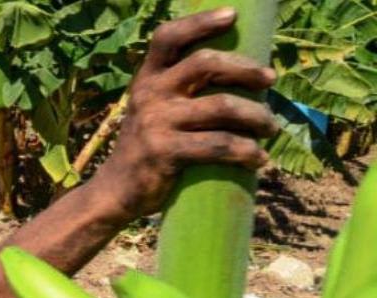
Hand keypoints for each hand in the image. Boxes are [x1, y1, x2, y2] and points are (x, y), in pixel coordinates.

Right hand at [92, 8, 279, 219]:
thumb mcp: (153, 109)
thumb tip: (237, 74)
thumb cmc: (148, 146)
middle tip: (269, 81)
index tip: (231, 16)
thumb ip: (178, 89)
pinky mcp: (165, 152)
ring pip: (222, 106)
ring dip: (257, 116)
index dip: (199, 22)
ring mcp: (156, 123)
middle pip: (206, 63)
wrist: (116, 191)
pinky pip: (218, 145)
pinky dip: (246, 152)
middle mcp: (149, 94)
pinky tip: (258, 158)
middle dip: (246, 69)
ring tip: (270, 128)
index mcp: (147, 78)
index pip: (168, 38)